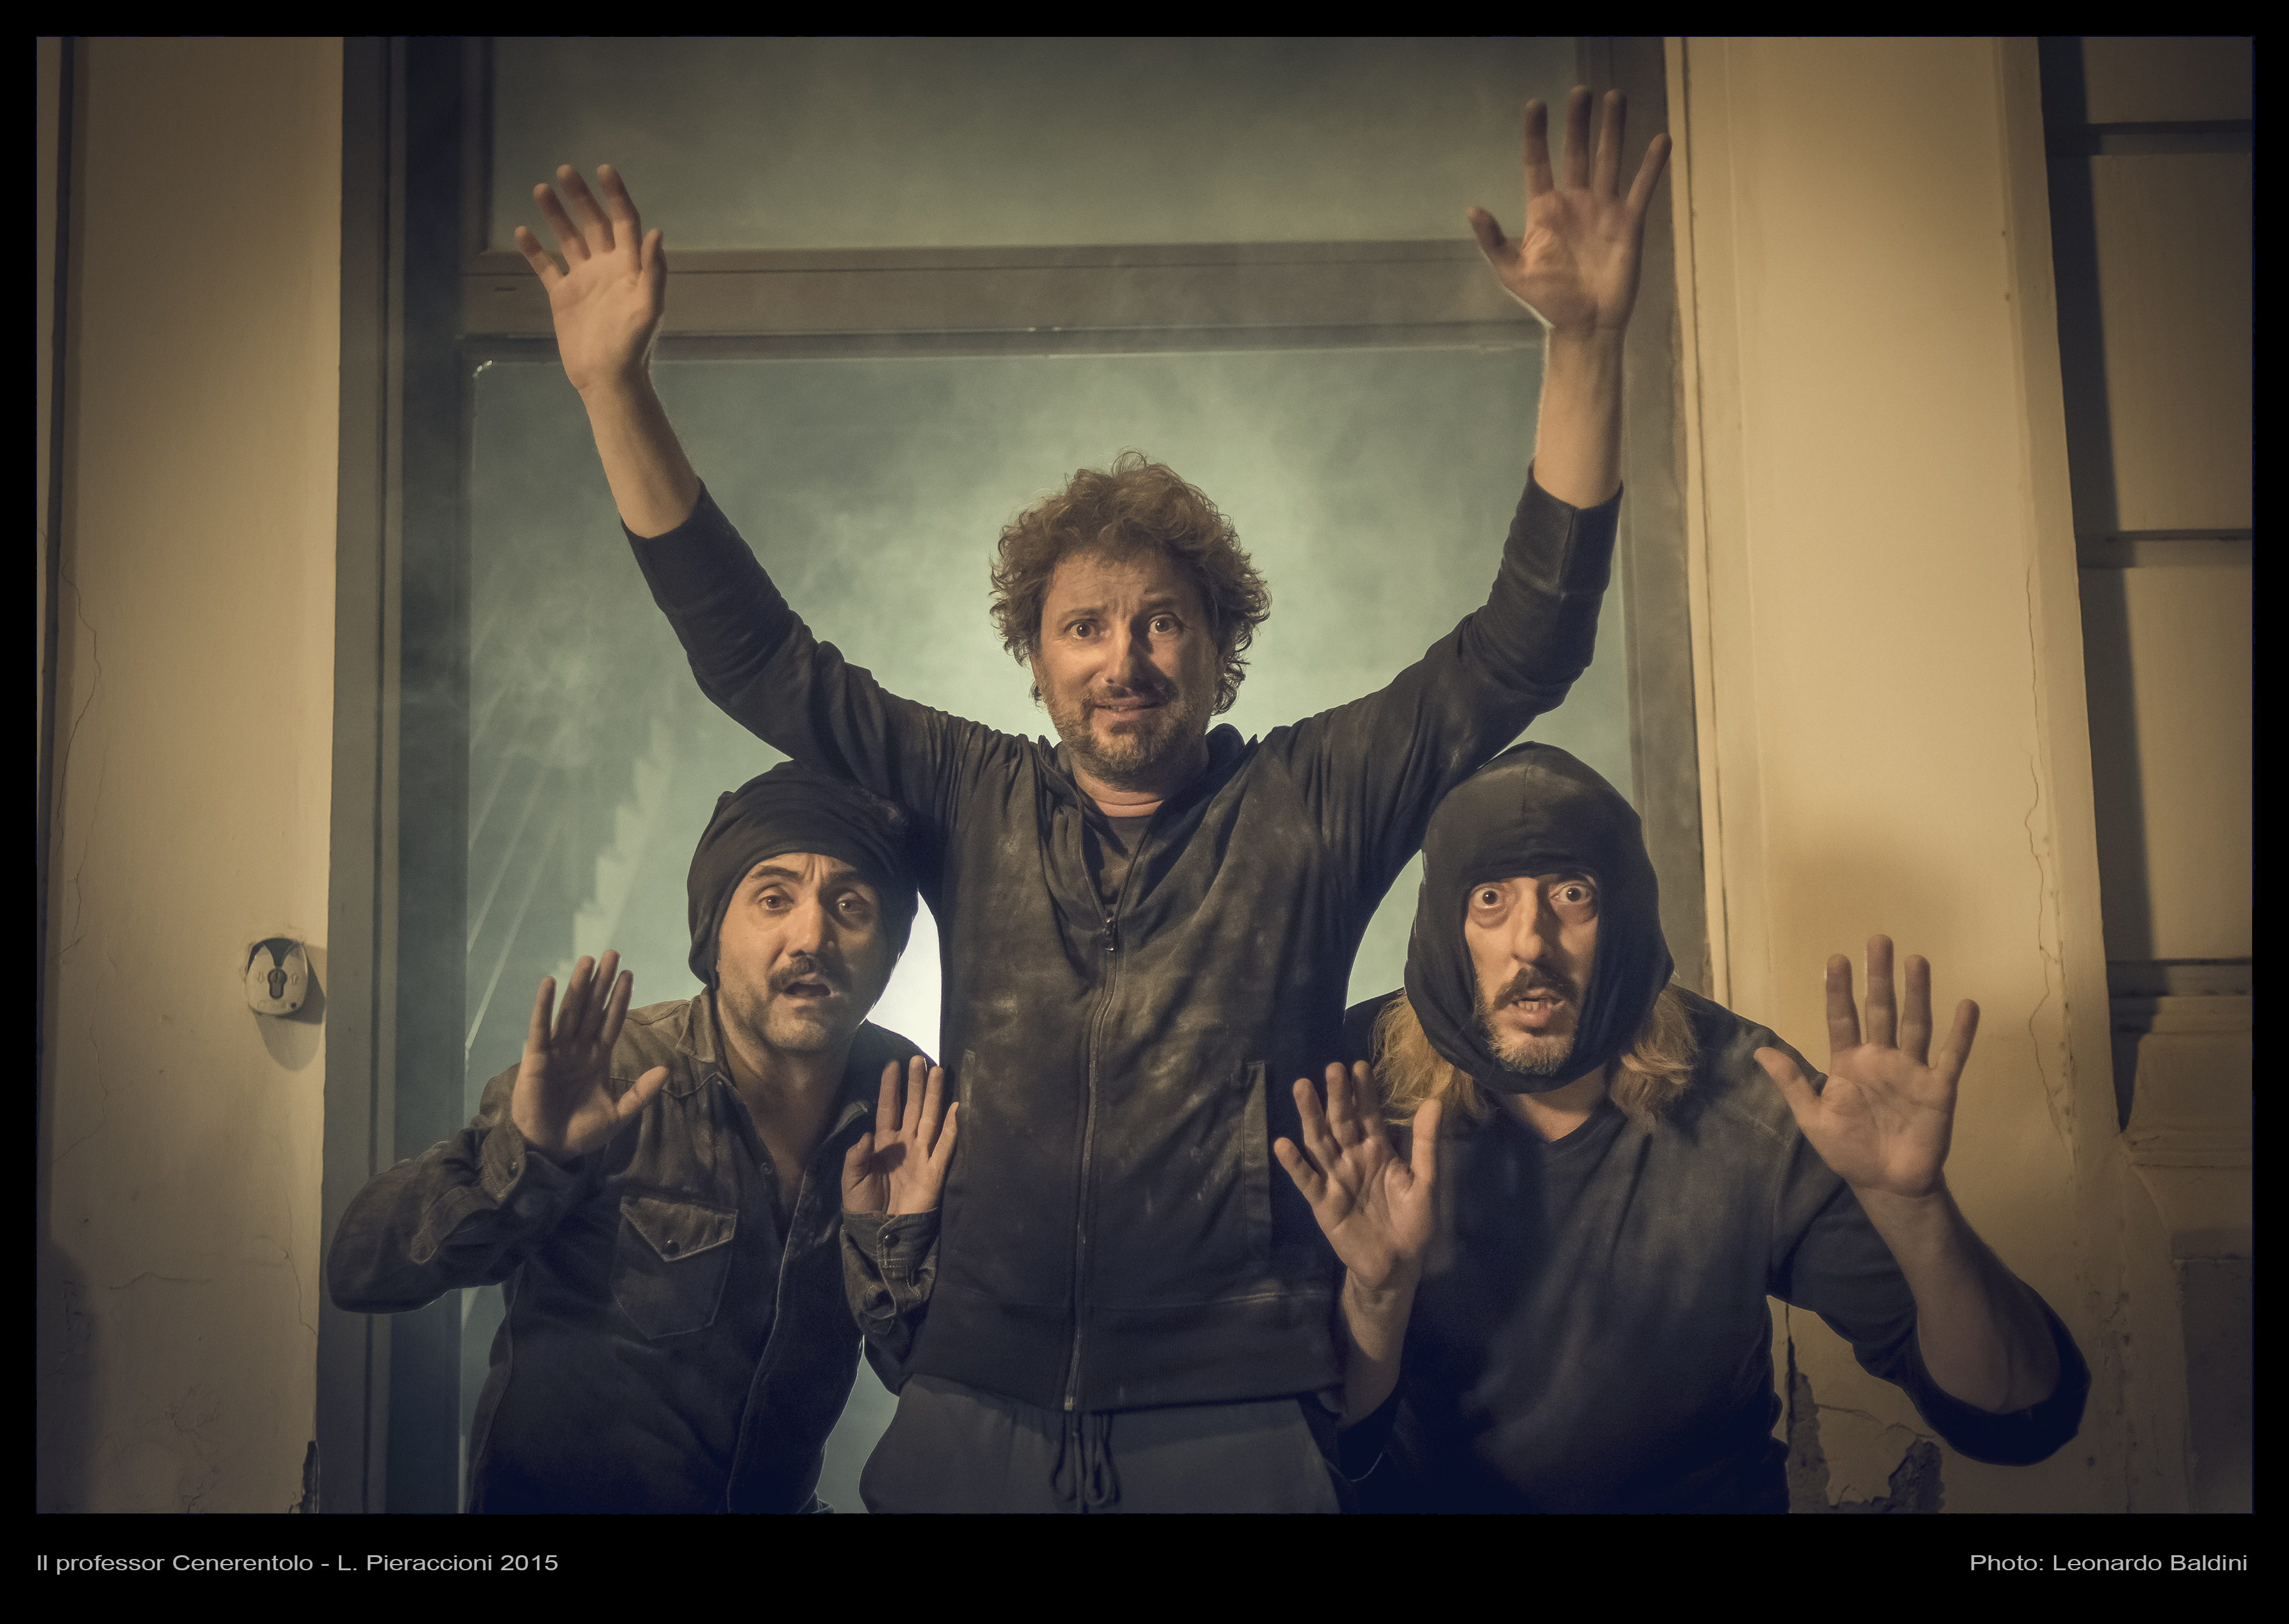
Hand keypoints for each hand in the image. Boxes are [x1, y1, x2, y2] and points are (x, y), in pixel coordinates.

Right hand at [511, 951, 668, 1159]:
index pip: (612, 1021)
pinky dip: (544, 1006)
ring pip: (570, 1011)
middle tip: (611, 953)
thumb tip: (666, 1070)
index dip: (619, 998)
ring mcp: (557, 1051)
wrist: (551, 1148)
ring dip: (578, 986)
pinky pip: (540, 1027)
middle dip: (601, 982)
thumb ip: (641, 1093)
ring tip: (588, 960)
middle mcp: (578, 1048)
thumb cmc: (582, 1131)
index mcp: (598, 1058)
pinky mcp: (536, 1058)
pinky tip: (549, 984)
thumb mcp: (618, 1114)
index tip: (628, 974)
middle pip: (592, 1008)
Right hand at [514, 165, 666, 396]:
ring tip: (541, 189)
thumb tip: (655, 233)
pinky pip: (546, 267)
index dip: (616, 196)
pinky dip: (534, 250)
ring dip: (556, 215)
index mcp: (629, 267)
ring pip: (569, 238)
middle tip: (564, 171)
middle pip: (594, 223)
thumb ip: (654, 271)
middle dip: (581, 197)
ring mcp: (584, 280)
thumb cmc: (632, 346)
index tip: (603, 170)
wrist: (607, 378)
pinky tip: (522, 231)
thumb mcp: (649, 309)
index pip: (624, 222)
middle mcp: (607, 268)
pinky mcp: (563, 296)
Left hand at [841, 1058, 958, 1215]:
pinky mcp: (935, 1170)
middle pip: (912, 1107)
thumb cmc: (863, 1206)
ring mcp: (921, 1155)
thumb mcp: (851, 1181)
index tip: (892, 1064)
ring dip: (934, 1096)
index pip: (888, 1108)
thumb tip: (868, 1134)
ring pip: (929, 1118)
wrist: (882, 1234)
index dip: (890, 1088)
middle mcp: (905, 1144)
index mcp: (883, 1143)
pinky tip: (957, 1107)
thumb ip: (856, 1157)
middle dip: (915, 1084)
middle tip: (919, 1060)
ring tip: (938, 1071)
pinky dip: (952, 1127)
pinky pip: (945, 1145)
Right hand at [1275, 1063, 1440, 1294]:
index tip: (1358, 1065)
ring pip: (1319, 1141)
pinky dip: (1295, 1164)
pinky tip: (1283, 1144)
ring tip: (1302, 1088)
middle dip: (1336, 1095)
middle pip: (1341, 1121)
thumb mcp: (1426, 1181)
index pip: (1368, 1114)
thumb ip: (1426, 1143)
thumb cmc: (1413, 1222)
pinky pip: (1307, 1180)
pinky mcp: (1322, 1202)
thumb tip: (1434, 1101)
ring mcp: (1335, 1178)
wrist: (1398, 1265)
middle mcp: (1352, 1158)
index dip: (1363, 1091)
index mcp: (1377, 1150)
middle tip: (1332, 1068)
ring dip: (1310, 1116)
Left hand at [1468, 87, 1670, 336]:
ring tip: (1615, 97)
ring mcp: (1602, 210)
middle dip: (1578, 122)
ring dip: (1613, 130)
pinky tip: (1659, 139)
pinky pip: (1642, 187)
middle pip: (1576, 152)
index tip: (1535, 105)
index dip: (1536, 134)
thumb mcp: (1512, 272)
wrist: (1585, 327)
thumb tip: (1472, 209)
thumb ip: (1493, 240)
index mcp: (1544, 210)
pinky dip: (1652, 165)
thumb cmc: (1547, 303)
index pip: (1538, 162)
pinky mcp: (1628, 222)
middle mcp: (1574, 203)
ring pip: (1608, 160)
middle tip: (1581, 91)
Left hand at [1757, 936, 1979, 1200]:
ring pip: (1915, 1024)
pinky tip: (1967, 1005)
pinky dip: (1960, 1033)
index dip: (1838, 990)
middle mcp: (1881, 1059)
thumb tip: (1758, 1051)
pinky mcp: (1938, 1089)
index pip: (1842, 1018)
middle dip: (1879, 978)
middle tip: (1879, 941)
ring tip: (1917, 961)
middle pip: (1880, 1010)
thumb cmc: (1848, 1149)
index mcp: (1849, 1063)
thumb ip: (1791, 1082)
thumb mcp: (1812, 1117)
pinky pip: (1951, 1056)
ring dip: (1917, 994)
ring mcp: (1911, 1071)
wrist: (1886, 1184)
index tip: (1836, 959)